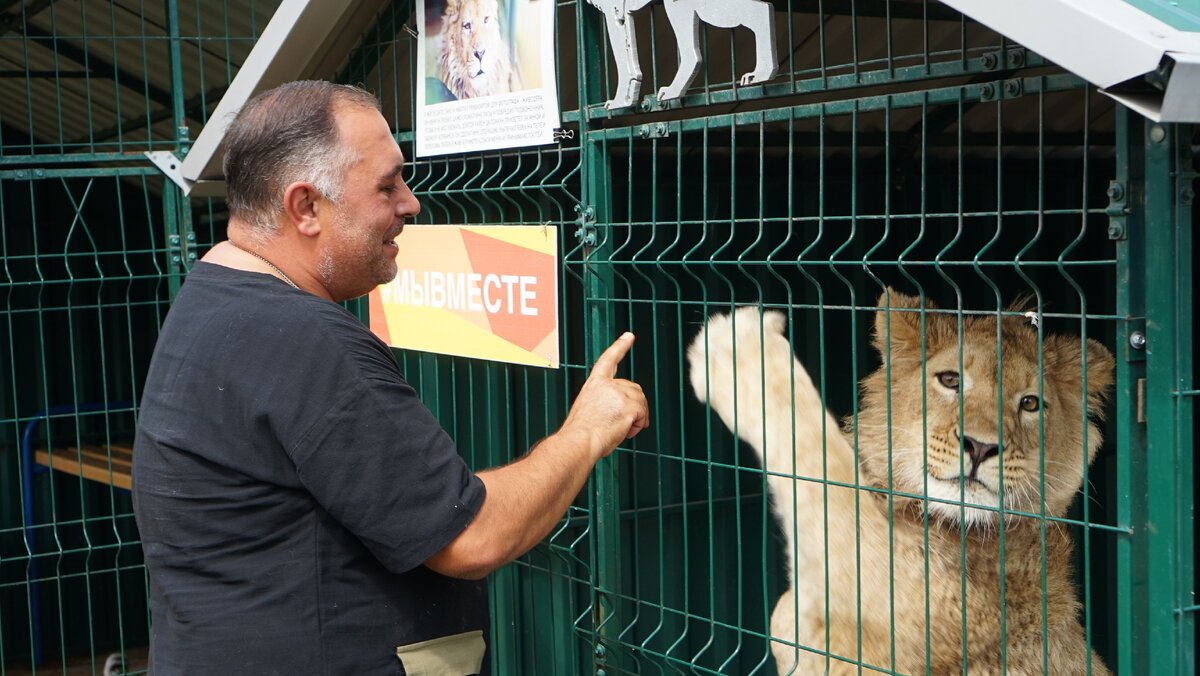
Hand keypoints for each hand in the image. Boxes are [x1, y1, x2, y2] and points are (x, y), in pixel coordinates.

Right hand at [560, 332, 649, 458]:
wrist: (578, 441)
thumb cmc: (580, 434)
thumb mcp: (589, 410)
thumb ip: (604, 403)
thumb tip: (619, 411)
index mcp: (594, 384)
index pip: (608, 360)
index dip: (620, 347)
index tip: (629, 336)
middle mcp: (606, 384)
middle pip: (634, 389)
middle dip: (634, 406)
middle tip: (621, 424)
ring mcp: (618, 393)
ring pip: (641, 401)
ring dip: (636, 417)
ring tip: (620, 428)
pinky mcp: (629, 404)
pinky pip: (643, 413)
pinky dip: (638, 424)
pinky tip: (626, 430)